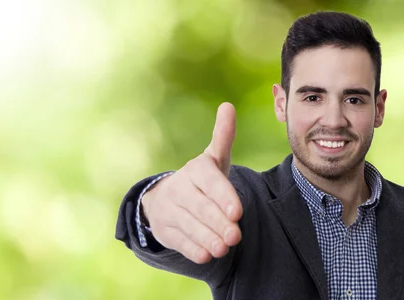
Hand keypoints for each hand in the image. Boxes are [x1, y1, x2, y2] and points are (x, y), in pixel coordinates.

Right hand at [142, 102, 242, 263]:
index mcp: (196, 169)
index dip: (223, 196)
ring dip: (208, 238)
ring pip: (190, 226)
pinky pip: (179, 240)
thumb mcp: (213, 159)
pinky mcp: (165, 230)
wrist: (167, 199)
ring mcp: (170, 210)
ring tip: (225, 248)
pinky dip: (193, 249)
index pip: (209, 182)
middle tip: (236, 236)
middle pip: (200, 208)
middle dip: (219, 223)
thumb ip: (223, 136)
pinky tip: (207, 255)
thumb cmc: (202, 180)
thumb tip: (228, 106)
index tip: (238, 212)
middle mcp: (180, 188)